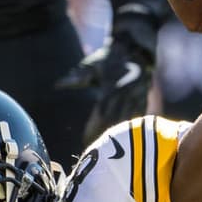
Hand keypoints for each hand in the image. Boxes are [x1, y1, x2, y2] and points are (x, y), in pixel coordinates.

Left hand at [57, 3, 158, 140]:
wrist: (136, 48)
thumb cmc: (110, 57)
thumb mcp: (93, 65)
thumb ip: (78, 76)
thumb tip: (58, 85)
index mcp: (112, 88)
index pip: (101, 115)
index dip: (93, 130)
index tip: (85, 141)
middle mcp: (125, 96)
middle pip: (114, 123)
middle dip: (104, 139)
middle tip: (94, 153)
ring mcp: (137, 99)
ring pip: (127, 124)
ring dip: (118, 139)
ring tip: (108, 152)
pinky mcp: (144, 101)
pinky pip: (138, 120)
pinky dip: (130, 131)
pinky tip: (124, 142)